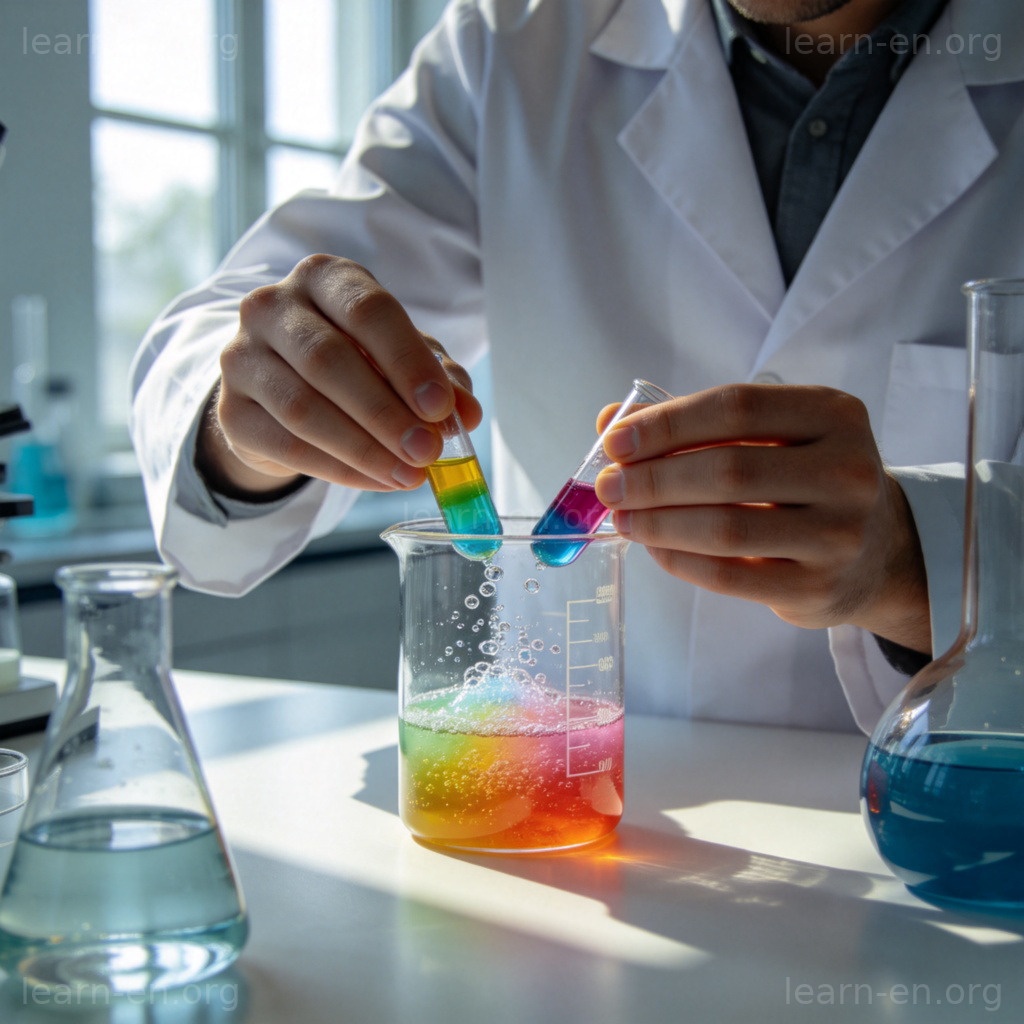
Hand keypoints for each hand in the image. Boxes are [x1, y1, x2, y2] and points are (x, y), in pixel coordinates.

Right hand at [196, 254, 481, 498]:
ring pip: (304, 408)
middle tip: (427, 451)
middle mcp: (273, 307)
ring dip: (364, 449)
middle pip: (329, 360)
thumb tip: (466, 414)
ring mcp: (242, 357)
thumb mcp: (401, 359)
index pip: (368, 311)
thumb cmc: (354, 360)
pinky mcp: (231, 410)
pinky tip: (376, 480)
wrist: (280, 388)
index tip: (440, 407)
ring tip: (408, 475)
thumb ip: (437, 379)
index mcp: (324, 277)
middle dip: (386, 413)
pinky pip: (287, 445)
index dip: (407, 361)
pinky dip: (338, 469)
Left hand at [593, 383, 931, 652]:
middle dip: (653, 479)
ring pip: (725, 528)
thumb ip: (695, 425)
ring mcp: (838, 535)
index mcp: (833, 414)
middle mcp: (847, 470)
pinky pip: (728, 576)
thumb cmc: (805, 481)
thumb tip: (610, 424)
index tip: (615, 441)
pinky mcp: (817, 588)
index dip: (667, 424)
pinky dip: (678, 561)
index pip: (736, 408)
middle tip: (609, 486)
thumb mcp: (770, 436)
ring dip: (658, 523)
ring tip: (623, 518)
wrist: (876, 551)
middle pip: (728, 470)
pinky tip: (654, 547)